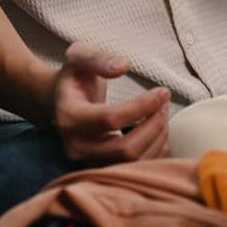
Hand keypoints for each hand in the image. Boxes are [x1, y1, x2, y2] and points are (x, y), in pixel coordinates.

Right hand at [47, 42, 169, 163]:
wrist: (61, 103)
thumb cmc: (74, 78)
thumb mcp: (79, 56)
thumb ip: (98, 59)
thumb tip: (123, 66)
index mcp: (69, 117)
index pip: (110, 118)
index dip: (142, 106)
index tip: (162, 91)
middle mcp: (77, 147)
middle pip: (126, 148)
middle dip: (154, 125)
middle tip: (165, 102)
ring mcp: (89, 162)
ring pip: (133, 162)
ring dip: (158, 138)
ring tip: (163, 112)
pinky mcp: (102, 169)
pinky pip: (136, 168)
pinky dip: (155, 151)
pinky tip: (158, 129)